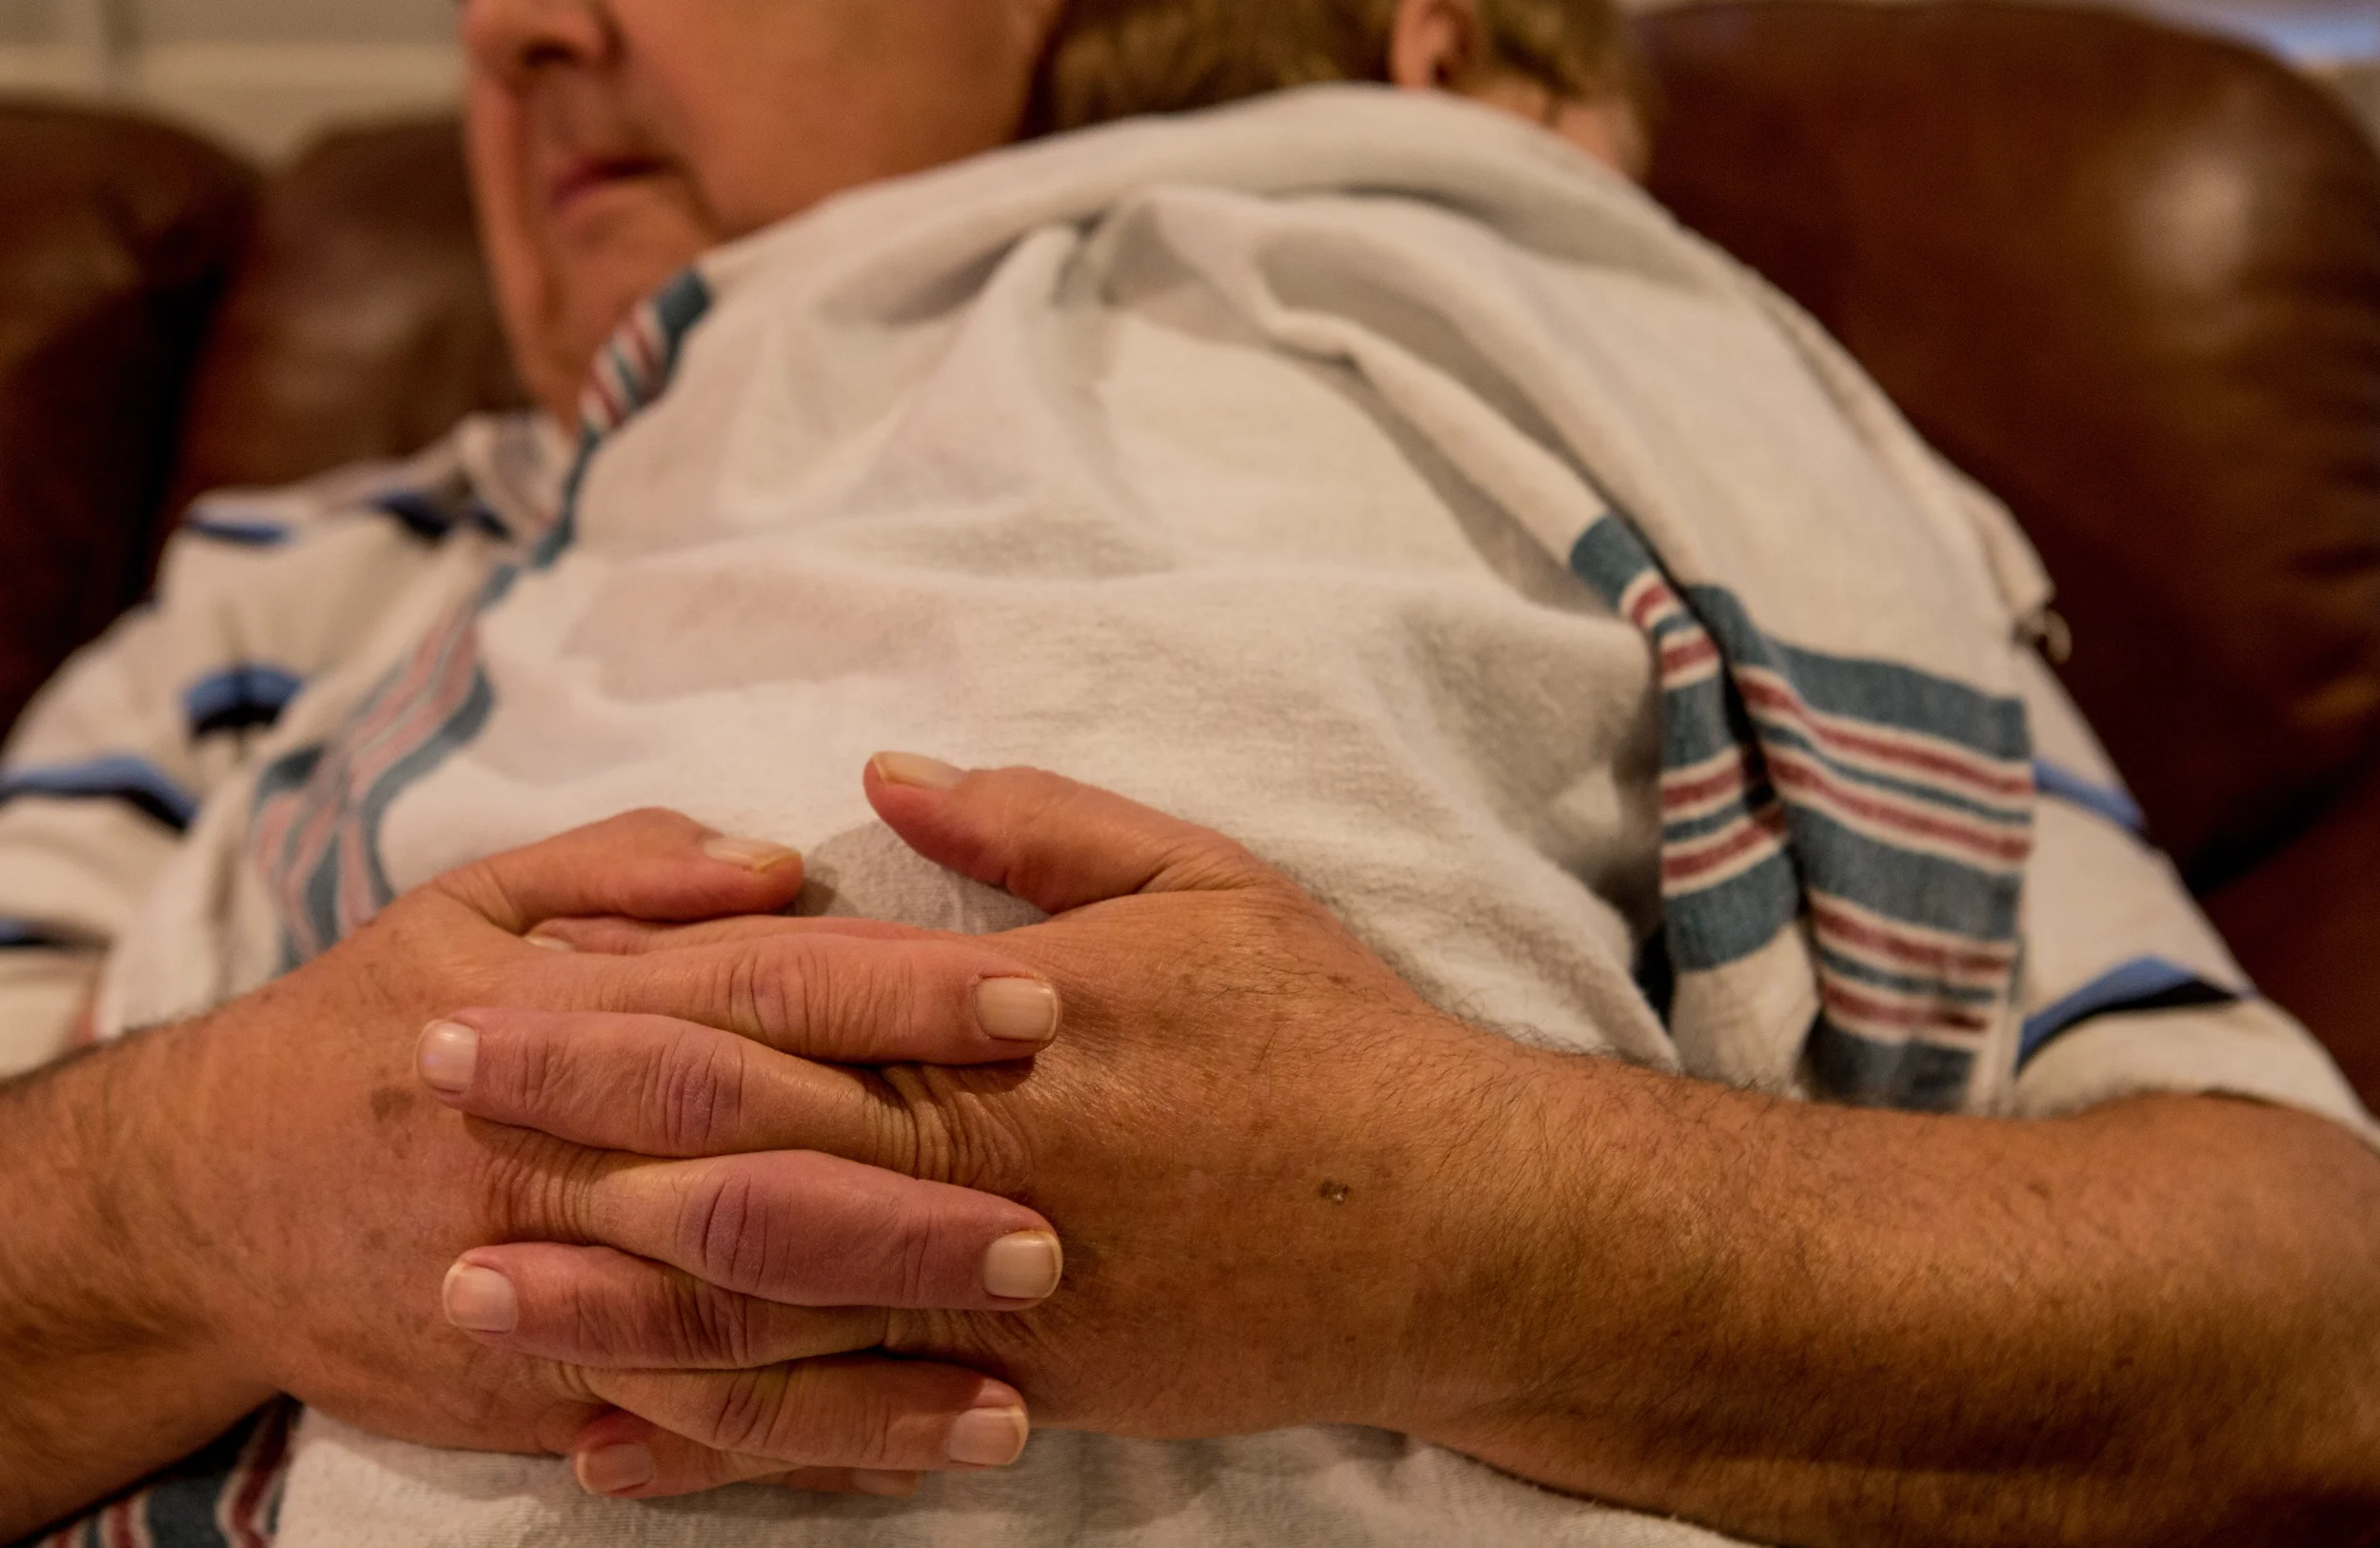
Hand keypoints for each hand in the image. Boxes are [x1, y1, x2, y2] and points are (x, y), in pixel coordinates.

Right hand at [101, 811, 1071, 1494]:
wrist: (199, 1199)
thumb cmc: (366, 1028)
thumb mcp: (469, 907)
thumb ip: (629, 871)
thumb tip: (781, 862)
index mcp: (568, 1013)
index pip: (766, 994)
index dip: (906, 998)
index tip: (1042, 1001)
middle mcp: (563, 1154)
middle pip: (763, 1171)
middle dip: (916, 1202)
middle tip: (1056, 1220)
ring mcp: (546, 1288)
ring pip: (731, 1333)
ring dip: (879, 1367)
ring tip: (1020, 1392)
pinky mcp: (534, 1389)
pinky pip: (683, 1429)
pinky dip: (802, 1449)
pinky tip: (916, 1456)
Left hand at [425, 759, 1542, 1494]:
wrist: (1457, 1220)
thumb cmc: (1329, 1034)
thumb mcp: (1202, 880)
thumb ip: (1034, 827)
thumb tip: (880, 777)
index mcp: (1007, 1023)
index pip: (780, 997)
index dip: (630, 987)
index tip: (507, 973)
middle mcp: (981, 1161)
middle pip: (740, 1138)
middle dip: (572, 1120)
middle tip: (426, 1100)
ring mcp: (998, 1292)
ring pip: (770, 1301)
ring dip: (607, 1291)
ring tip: (469, 1285)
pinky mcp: (1028, 1389)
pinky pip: (851, 1424)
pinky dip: (729, 1439)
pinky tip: (620, 1440)